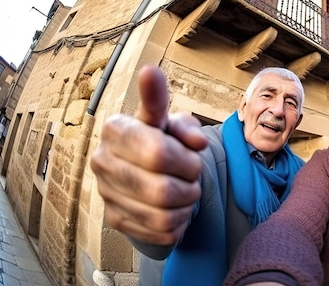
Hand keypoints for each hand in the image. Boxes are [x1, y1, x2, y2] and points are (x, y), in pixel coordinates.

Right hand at [90, 65, 207, 244]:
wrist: (146, 166)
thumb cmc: (163, 139)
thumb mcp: (177, 124)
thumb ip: (187, 127)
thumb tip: (198, 141)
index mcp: (116, 129)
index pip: (158, 153)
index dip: (186, 157)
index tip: (196, 149)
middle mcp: (103, 161)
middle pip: (162, 189)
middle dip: (190, 183)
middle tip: (194, 173)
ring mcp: (106, 193)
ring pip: (162, 216)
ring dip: (186, 203)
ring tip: (188, 189)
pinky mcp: (115, 219)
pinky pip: (161, 231)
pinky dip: (179, 221)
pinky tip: (176, 205)